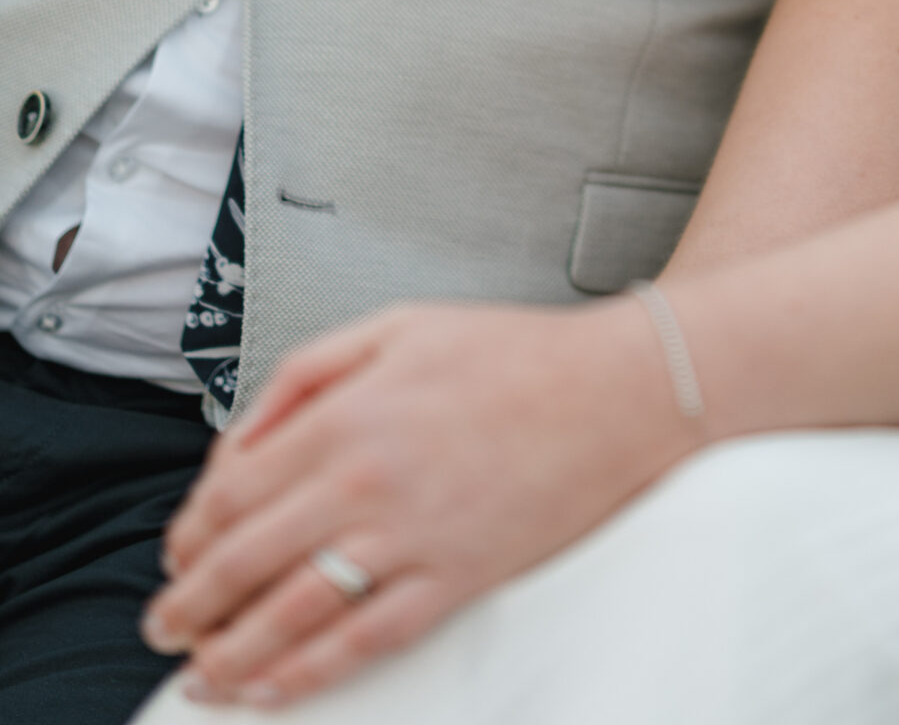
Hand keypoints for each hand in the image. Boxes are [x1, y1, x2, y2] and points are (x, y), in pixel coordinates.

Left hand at [142, 296, 693, 708]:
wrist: (617, 391)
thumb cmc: (514, 354)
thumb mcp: (397, 325)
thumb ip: (308, 373)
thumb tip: (242, 437)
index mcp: (348, 415)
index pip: (233, 491)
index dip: (190, 533)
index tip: (178, 554)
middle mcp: (366, 481)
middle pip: (245, 561)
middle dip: (190, 604)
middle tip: (165, 627)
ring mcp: (410, 537)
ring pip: (292, 615)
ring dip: (232, 654)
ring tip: (203, 672)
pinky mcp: (455, 580)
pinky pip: (363, 642)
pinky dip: (307, 675)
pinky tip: (275, 688)